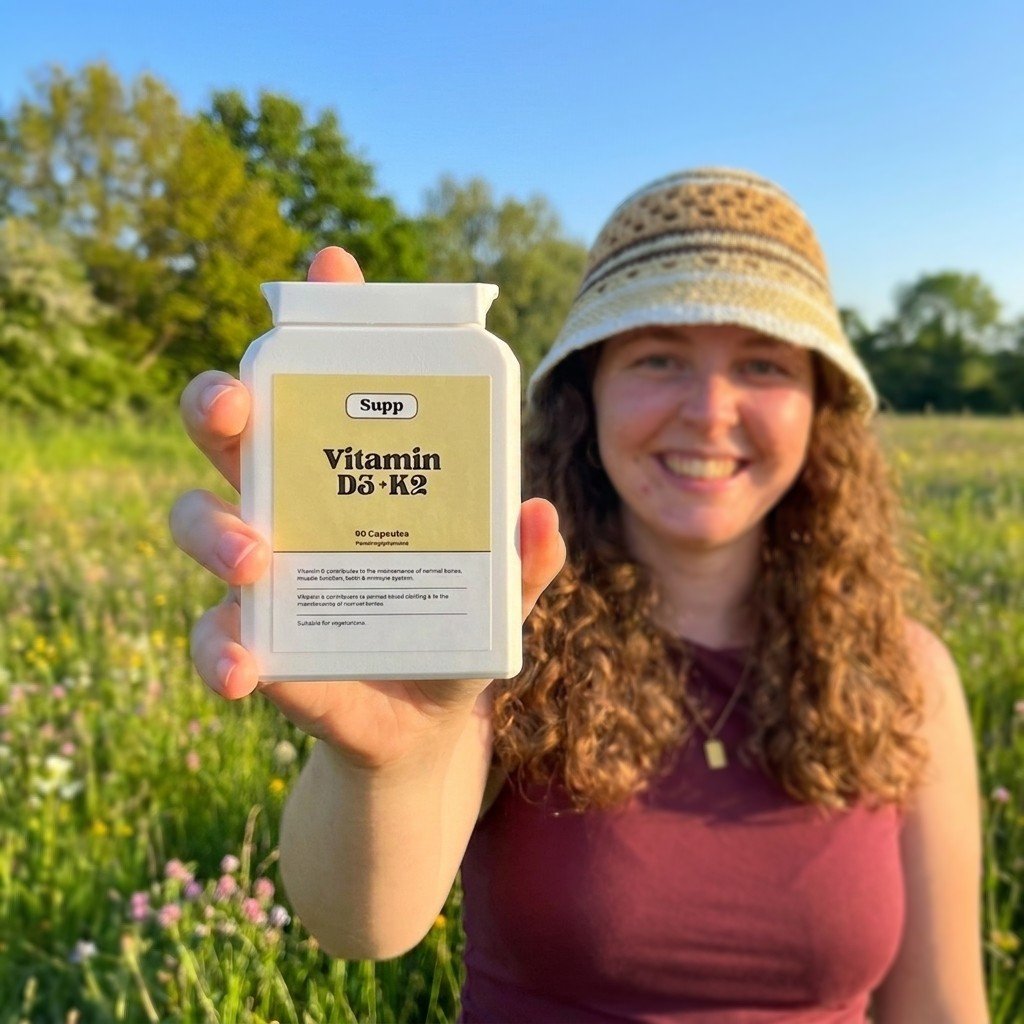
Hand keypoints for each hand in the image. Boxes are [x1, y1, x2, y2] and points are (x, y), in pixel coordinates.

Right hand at [169, 247, 565, 769]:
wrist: (422, 727)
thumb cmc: (454, 632)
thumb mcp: (502, 593)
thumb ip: (525, 561)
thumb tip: (538, 515)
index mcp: (350, 470)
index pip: (326, 377)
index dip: (321, 316)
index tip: (331, 265)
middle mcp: (292, 503)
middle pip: (232, 427)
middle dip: (221, 398)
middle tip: (238, 405)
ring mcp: (261, 570)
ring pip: (198, 517)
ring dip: (212, 528)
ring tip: (256, 559)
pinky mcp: (249, 644)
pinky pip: (210, 636)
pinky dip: (219, 650)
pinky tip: (247, 669)